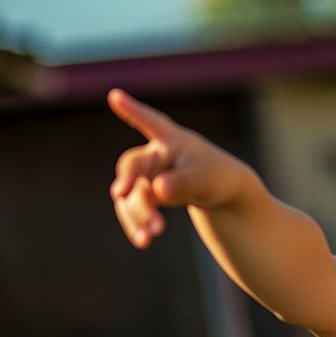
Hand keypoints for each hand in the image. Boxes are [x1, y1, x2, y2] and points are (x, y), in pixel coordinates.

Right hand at [108, 88, 251, 247]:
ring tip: (151, 235)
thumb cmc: (215, 176)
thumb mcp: (204, 179)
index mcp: (171, 141)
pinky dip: (138, 224)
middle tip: (123, 194)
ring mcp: (146, 176)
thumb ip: (182, 182)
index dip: (133, 110)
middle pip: (133, 165)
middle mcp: (154, 155)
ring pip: (131, 194)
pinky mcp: (144, 195)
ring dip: (138, 214)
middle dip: (129, 181)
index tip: (116, 95)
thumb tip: (158, 190)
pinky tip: (144, 241)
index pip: (151, 122)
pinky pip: (134, 210)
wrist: (219, 193)